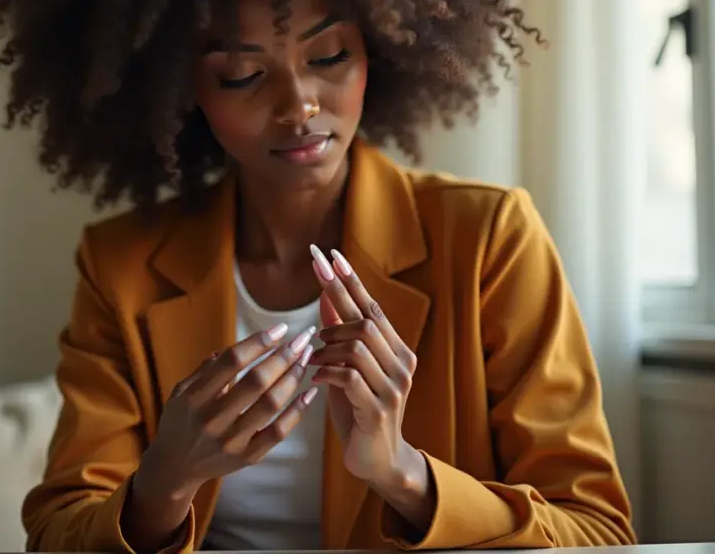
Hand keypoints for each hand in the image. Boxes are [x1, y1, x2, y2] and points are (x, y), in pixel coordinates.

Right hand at [137, 322, 317, 500]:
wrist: (176, 467)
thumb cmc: (179, 421)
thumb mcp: (180, 391)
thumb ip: (205, 370)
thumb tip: (235, 348)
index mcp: (195, 397)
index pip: (232, 361)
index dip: (258, 342)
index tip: (280, 329)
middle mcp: (213, 419)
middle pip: (256, 381)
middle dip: (283, 356)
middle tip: (302, 339)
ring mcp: (232, 440)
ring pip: (271, 404)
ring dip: (293, 377)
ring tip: (306, 359)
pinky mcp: (248, 457)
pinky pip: (278, 432)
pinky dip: (297, 411)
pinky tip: (309, 393)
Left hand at [307, 244, 419, 485]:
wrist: (377, 459)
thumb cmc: (359, 409)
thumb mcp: (348, 367)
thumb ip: (342, 335)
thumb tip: (327, 295)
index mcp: (397, 351)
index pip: (372, 308)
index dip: (350, 281)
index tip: (328, 256)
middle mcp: (402, 365)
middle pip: (366, 321)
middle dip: (336, 300)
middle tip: (312, 285)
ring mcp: (393, 387)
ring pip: (357, 346)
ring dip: (327, 346)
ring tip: (312, 356)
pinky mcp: (378, 409)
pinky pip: (349, 377)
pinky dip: (326, 372)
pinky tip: (314, 377)